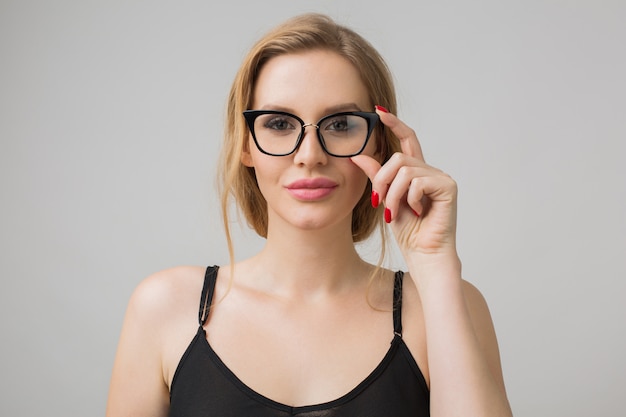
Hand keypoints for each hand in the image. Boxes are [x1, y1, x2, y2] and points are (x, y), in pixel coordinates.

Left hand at [351, 108, 458, 257]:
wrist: (423, 254)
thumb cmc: (408, 231)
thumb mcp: (385, 199)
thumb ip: (376, 176)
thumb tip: (357, 155)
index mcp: (416, 173)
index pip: (406, 140)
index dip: (394, 124)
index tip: (378, 111)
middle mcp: (429, 171)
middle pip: (398, 157)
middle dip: (382, 180)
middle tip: (378, 202)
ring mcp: (440, 177)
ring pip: (405, 171)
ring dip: (393, 195)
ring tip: (395, 213)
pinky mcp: (448, 187)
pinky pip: (417, 182)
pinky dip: (410, 199)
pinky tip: (418, 212)